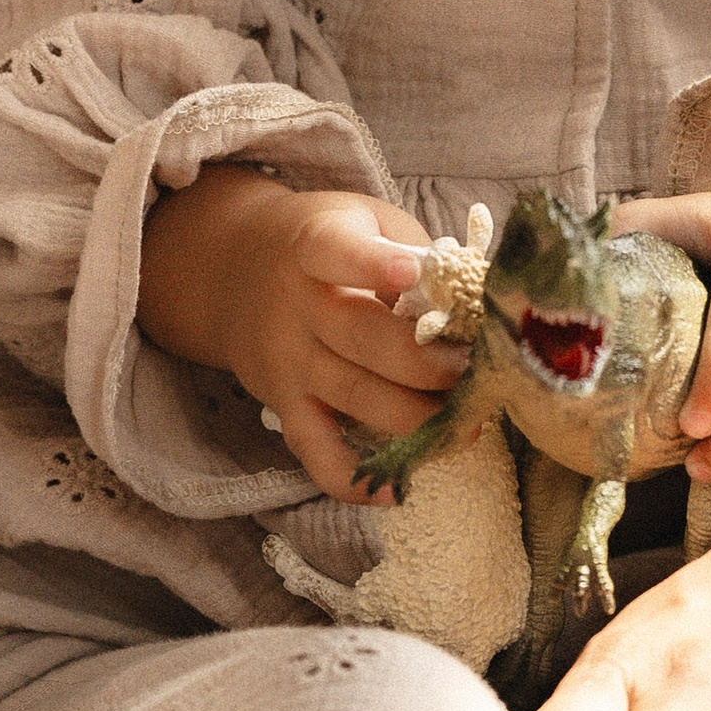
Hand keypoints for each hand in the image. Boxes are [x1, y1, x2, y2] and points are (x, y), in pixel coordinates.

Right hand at [138, 164, 453, 501]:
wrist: (234, 269)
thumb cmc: (324, 241)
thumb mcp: (363, 220)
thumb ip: (412, 251)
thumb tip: (476, 302)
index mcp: (315, 246)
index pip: (336, 251)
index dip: (372, 262)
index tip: (411, 271)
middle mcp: (296, 306)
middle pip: (364, 339)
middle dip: (429, 364)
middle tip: (476, 371)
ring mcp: (288, 360)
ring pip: (355, 397)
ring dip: (417, 418)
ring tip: (467, 427)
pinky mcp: (283, 405)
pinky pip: (315, 451)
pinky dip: (351, 479)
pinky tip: (395, 490)